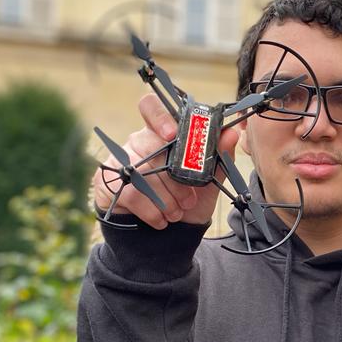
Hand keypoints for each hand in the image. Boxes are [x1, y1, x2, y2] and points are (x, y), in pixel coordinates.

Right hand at [93, 94, 240, 228]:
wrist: (171, 234)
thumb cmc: (189, 200)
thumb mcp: (209, 181)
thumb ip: (219, 157)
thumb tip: (231, 132)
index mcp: (163, 132)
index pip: (151, 107)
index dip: (159, 117)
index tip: (172, 135)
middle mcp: (139, 141)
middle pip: (152, 146)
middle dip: (176, 180)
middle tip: (189, 200)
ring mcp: (122, 160)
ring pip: (143, 173)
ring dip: (166, 200)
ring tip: (177, 213)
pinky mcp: (109, 182)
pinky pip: (132, 192)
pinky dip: (152, 211)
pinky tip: (161, 219)